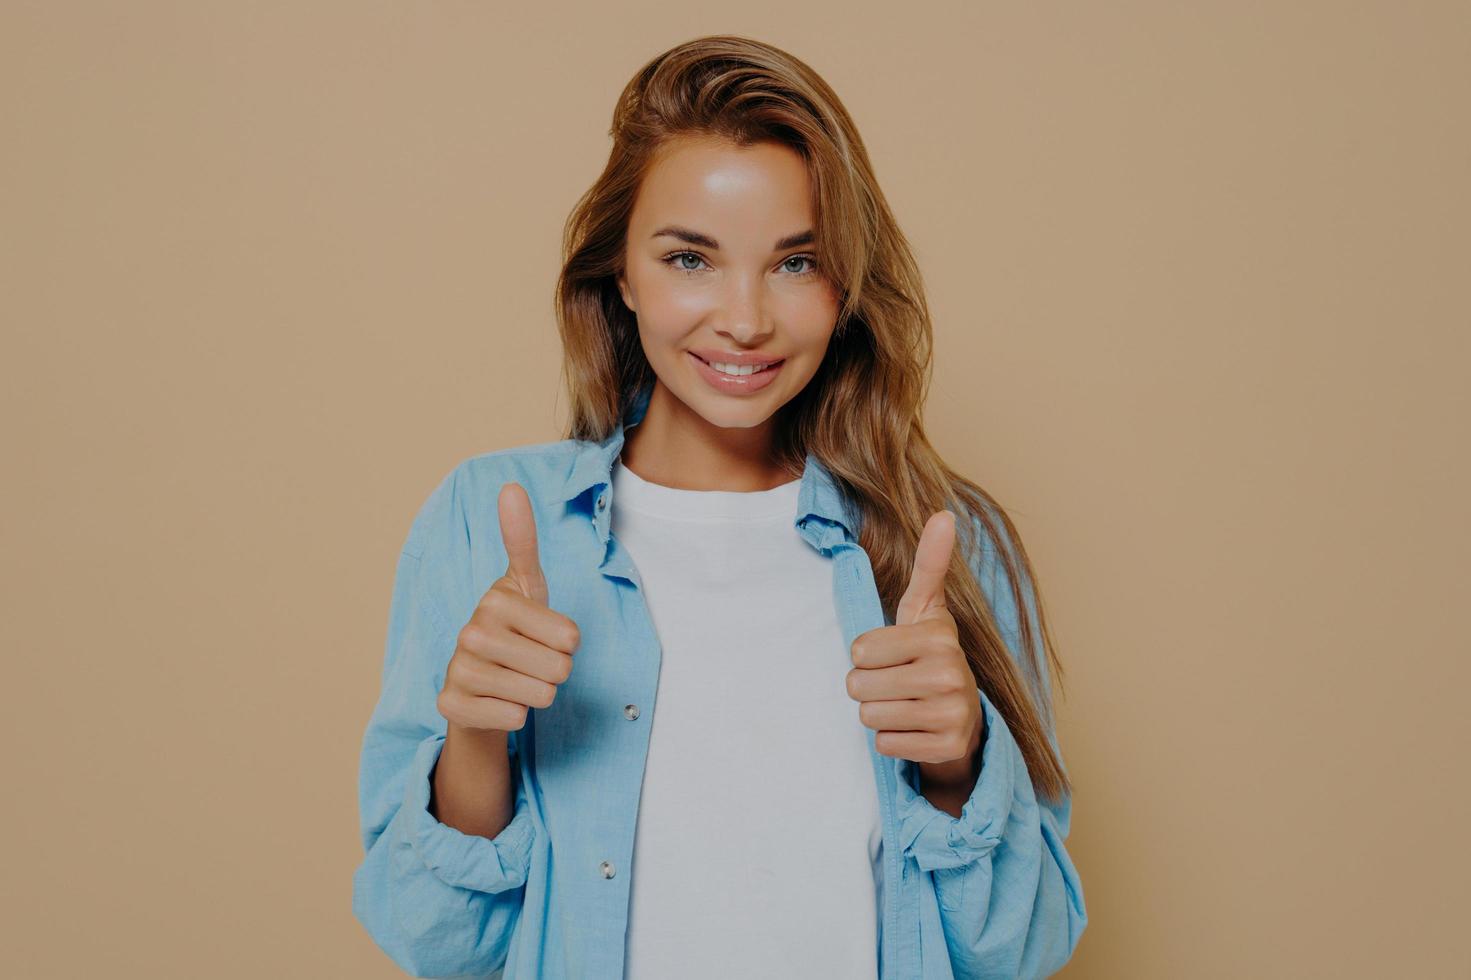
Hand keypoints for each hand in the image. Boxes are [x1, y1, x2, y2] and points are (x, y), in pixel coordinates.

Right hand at [436, 481, 580, 733]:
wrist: (478, 683)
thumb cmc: (514, 629)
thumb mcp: (526, 585)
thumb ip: (522, 539)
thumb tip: (511, 487)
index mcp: (496, 599)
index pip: (571, 637)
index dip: (567, 642)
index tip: (543, 633)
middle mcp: (471, 631)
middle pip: (559, 669)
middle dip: (555, 671)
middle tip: (531, 661)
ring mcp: (458, 669)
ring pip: (541, 695)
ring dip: (537, 693)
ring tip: (516, 679)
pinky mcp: (450, 705)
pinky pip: (516, 718)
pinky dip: (515, 715)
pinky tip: (498, 700)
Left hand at [846, 510, 983, 772]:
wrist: (962, 717)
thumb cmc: (929, 655)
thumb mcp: (925, 609)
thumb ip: (929, 563)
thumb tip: (943, 514)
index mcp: (940, 635)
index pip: (859, 649)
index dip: (865, 655)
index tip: (891, 654)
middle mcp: (952, 673)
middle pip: (859, 686)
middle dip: (868, 688)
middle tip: (895, 685)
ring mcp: (953, 713)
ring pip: (870, 717)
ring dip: (878, 714)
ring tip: (904, 705)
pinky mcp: (948, 748)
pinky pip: (885, 745)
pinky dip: (892, 742)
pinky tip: (914, 730)